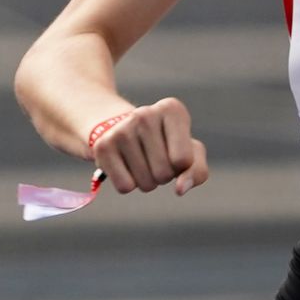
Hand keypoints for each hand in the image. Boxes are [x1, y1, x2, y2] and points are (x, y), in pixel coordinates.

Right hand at [89, 97, 208, 195]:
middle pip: (164, 173)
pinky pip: (125, 186)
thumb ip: (197, 171)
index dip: (182, 166)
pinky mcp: (102, 146)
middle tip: (156, 159)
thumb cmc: (167, 144)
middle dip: (164, 175)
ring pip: (145, 182)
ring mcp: (121, 129)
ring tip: (142, 161)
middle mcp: (145, 114)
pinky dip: (129, 184)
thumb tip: (180, 189)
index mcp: (172, 110)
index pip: (184, 160)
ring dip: (148, 181)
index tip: (175, 152)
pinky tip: (127, 166)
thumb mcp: (190, 152)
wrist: (123, 129)